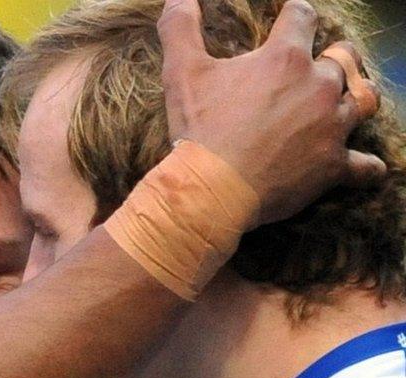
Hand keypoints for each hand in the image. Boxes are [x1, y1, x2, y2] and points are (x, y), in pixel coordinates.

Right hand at [157, 0, 385, 226]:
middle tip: (317, 69)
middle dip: (334, 58)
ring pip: (364, 101)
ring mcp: (332, 126)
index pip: (302, 17)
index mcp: (285, 58)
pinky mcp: (335, 165)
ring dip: (355, 98)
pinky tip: (361, 166)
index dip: (296, 16)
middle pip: (345, 57)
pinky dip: (366, 167)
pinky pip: (367, 166)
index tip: (290, 20)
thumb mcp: (181, 73)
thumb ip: (181, 28)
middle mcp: (318, 86)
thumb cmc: (200, 129)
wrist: (212, 190)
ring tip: (342, 104)